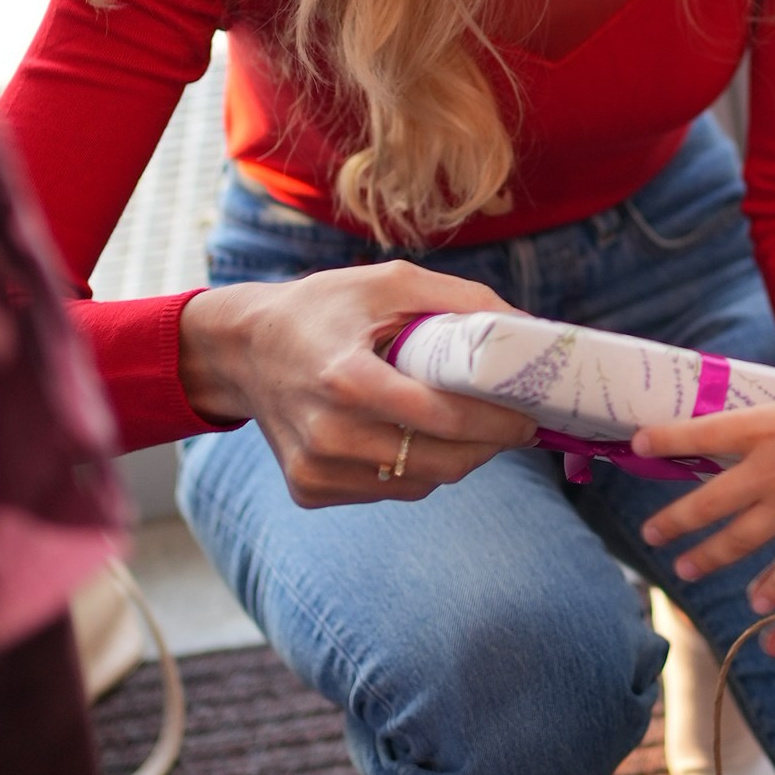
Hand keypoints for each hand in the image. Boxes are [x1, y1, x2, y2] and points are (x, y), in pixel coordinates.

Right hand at [178, 262, 535, 508]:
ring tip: (464, 424)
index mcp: (346, 378)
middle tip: (511, 423)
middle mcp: (328, 433)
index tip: (530, 415)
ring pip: (420, 482)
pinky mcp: (310, 490)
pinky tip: (409, 435)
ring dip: (454, 458)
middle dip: (488, 445)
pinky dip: (413, 468)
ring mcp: (316, 468)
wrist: (244, 349)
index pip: (443, 417)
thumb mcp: (389, 284)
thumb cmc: (322, 309)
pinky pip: (388, 490)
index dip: (497, 422)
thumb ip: (462, 301)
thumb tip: (530, 329)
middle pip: (440, 461)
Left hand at [636, 302, 774, 612]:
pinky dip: (772, 587)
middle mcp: (770, 471)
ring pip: (737, 539)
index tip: (639, 442)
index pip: (706, 431)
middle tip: (649, 534)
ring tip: (684, 571)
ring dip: (708, 556)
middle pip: (710, 500)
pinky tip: (756, 604)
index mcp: (770, 427)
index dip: (670, 437)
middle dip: (675, 518)